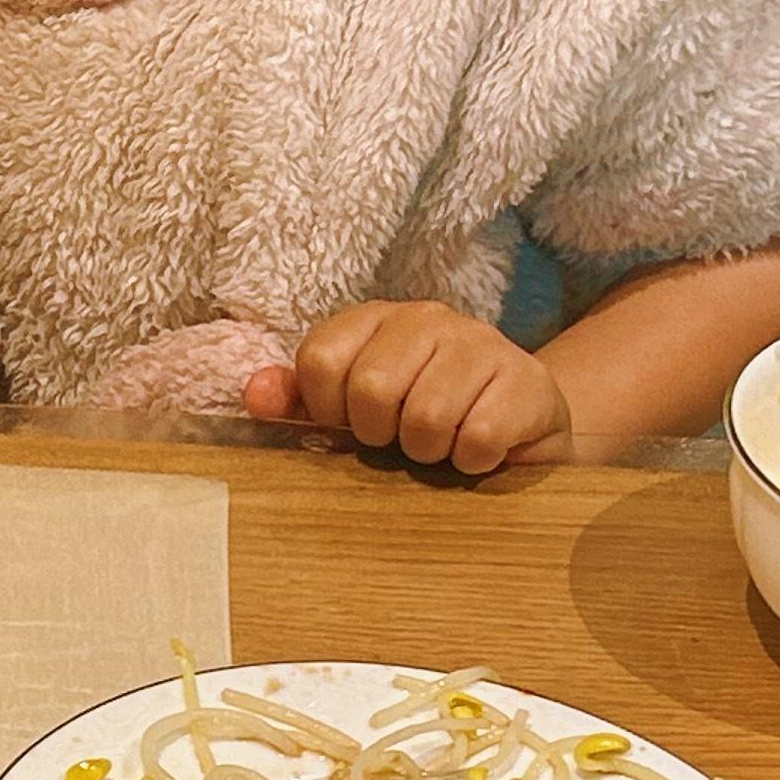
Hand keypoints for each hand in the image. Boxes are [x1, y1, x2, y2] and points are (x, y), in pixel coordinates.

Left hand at [240, 303, 571, 474]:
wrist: (521, 425)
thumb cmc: (425, 419)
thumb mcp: (355, 412)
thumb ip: (299, 403)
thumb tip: (253, 394)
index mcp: (376, 321)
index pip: (320, 359)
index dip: (327, 410)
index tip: (352, 426)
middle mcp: (427, 319)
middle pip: (370, 387)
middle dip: (380, 435)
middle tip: (401, 440)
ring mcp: (482, 343)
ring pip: (426, 415)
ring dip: (428, 451)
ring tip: (440, 445)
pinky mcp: (526, 382)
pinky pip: (477, 437)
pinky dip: (471, 461)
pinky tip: (478, 452)